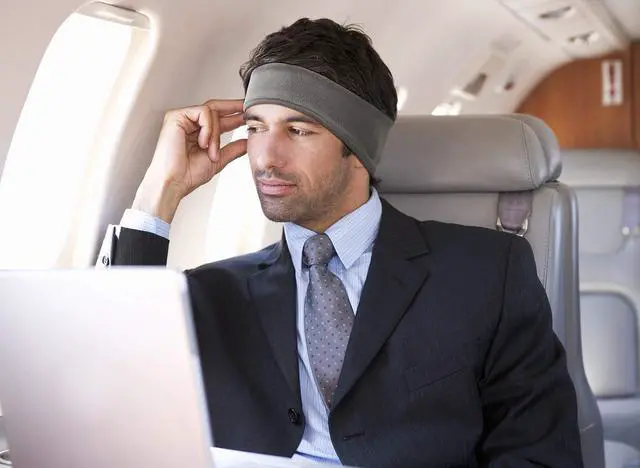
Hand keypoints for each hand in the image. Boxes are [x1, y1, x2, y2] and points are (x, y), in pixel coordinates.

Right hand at [133, 99, 246, 222]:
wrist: (174, 183)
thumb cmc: (188, 175)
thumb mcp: (218, 160)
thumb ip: (233, 149)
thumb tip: (248, 142)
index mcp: (197, 132)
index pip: (218, 117)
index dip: (234, 114)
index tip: (249, 113)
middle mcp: (188, 123)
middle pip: (215, 107)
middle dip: (233, 107)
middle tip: (247, 108)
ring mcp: (182, 118)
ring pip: (211, 111)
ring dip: (217, 133)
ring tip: (211, 152)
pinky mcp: (176, 116)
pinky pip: (203, 113)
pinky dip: (208, 129)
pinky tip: (203, 143)